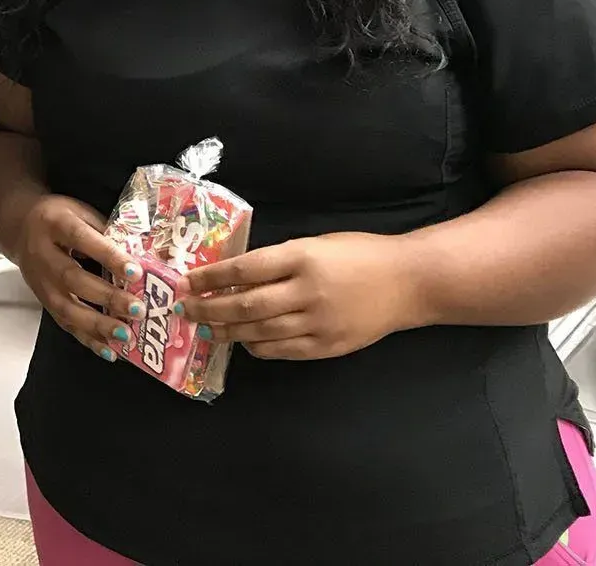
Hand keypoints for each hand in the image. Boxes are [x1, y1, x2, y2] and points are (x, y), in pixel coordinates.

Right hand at [9, 194, 141, 362]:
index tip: (135, 272)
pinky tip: (108, 350)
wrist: (22, 227)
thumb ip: (107, 232)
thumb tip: (143, 255)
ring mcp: (40, 281)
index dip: (108, 256)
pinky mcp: (43, 301)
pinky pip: (64, 323)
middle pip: (72, 279)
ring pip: (65, 308)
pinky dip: (87, 339)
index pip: (81, 239)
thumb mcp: (81, 212)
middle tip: (136, 309)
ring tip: (125, 335)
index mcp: (54, 224)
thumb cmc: (59, 219)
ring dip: (97, 325)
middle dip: (106, 297)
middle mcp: (42, 254)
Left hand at [177, 232, 419, 360]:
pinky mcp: (328, 346)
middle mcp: (307, 291)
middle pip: (246, 305)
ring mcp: (318, 323)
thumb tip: (235, 277)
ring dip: (227, 331)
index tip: (187, 282)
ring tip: (206, 327)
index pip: (245, 269)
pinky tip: (243, 341)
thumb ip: (279, 260)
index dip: (211, 278)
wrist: (409, 282)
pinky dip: (258, 346)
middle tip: (186, 309)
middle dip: (210, 308)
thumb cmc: (359, 254)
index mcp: (303, 257)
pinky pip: (282, 350)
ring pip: (260, 332)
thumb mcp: (316, 244)